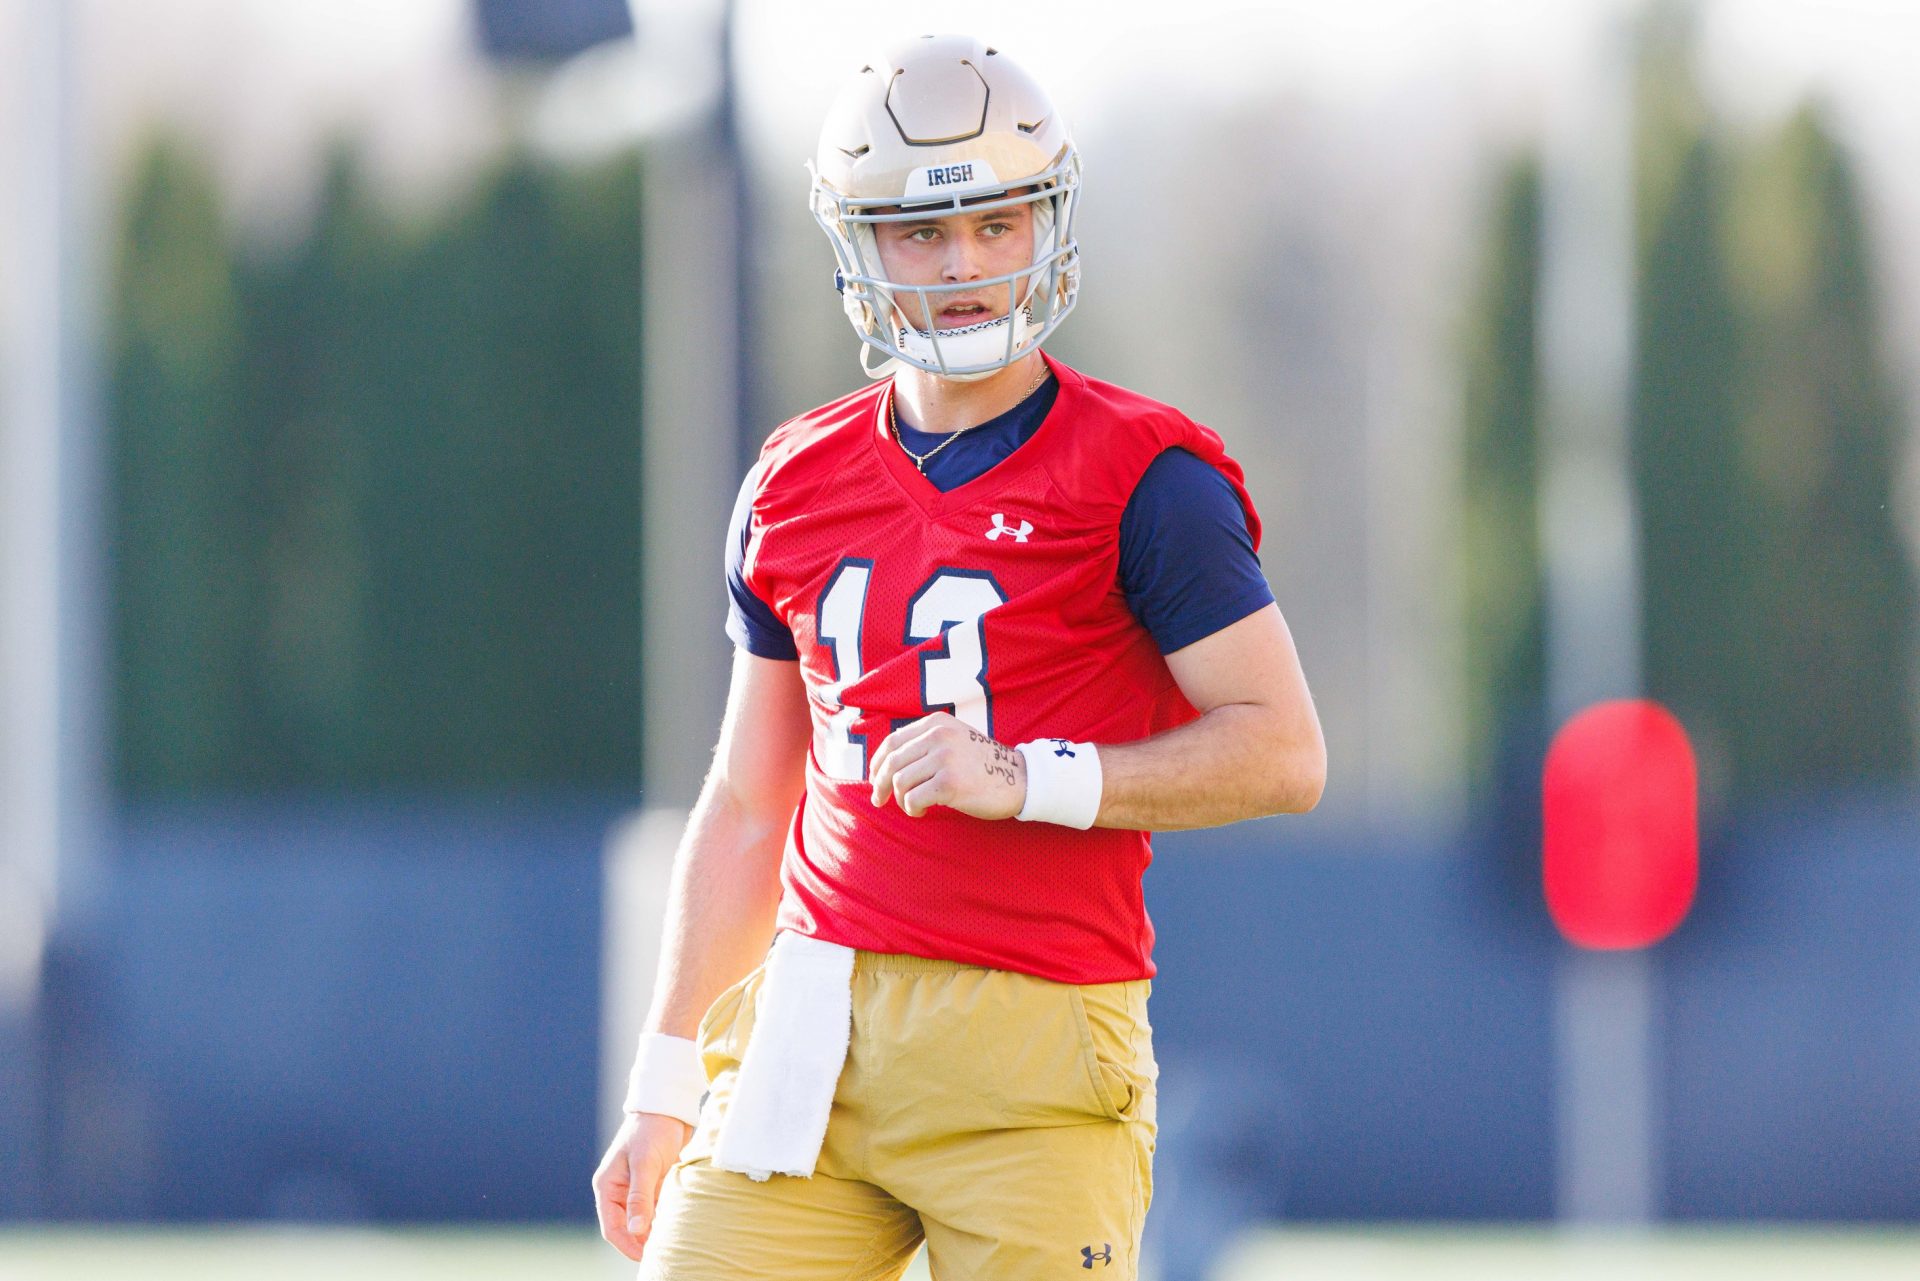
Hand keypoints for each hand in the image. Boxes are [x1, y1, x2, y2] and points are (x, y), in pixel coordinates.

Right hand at [592, 1110, 693, 1261]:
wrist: (669, 1107)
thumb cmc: (653, 1130)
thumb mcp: (646, 1163)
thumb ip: (640, 1197)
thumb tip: (635, 1230)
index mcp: (607, 1186)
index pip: (612, 1227)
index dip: (627, 1245)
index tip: (645, 1257)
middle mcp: (619, 1190)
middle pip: (626, 1228)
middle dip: (641, 1243)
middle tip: (662, 1254)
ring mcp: (636, 1189)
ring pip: (642, 1221)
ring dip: (653, 1232)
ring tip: (671, 1243)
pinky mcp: (653, 1185)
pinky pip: (656, 1210)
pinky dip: (663, 1219)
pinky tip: (677, 1226)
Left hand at [869, 712, 1026, 819]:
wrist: (1021, 779)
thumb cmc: (983, 765)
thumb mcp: (955, 740)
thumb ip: (926, 743)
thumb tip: (885, 764)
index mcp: (937, 723)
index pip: (892, 741)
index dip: (877, 763)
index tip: (874, 779)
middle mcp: (938, 736)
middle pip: (891, 762)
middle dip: (880, 785)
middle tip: (879, 801)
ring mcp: (944, 758)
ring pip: (900, 782)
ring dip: (901, 800)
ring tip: (914, 806)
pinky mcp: (949, 783)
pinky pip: (913, 799)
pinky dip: (912, 809)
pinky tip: (922, 812)